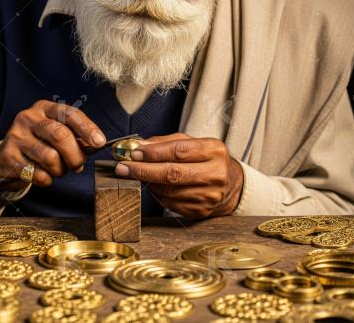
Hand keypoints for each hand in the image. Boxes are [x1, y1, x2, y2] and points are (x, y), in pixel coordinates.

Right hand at [0, 100, 105, 189]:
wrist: (7, 158)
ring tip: (57, 170)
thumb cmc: (39, 144)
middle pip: (60, 135)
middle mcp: (28, 117)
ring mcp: (16, 135)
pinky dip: (46, 179)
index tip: (99, 142)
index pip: (69, 114)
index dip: (87, 128)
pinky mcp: (8, 155)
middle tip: (78, 166)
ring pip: (50, 158)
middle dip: (75, 156)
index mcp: (44, 108)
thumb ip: (75, 137)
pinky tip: (43, 175)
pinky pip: (37, 173)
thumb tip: (95, 144)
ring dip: (60, 170)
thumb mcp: (56, 134)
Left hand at [114, 133, 243, 218]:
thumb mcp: (192, 142)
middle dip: (143, 170)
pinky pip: (170, 203)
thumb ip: (166, 142)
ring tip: (134, 174)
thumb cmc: (206, 159)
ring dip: (146, 183)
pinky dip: (155, 194)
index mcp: (214, 151)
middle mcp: (215, 174)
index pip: (179, 151)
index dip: (153, 152)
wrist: (230, 185)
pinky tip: (149, 186)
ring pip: (168, 191)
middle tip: (123, 167)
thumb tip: (138, 145)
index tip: (133, 153)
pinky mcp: (200, 211)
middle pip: (172, 173)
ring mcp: (209, 196)